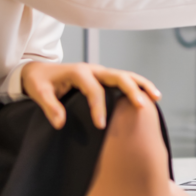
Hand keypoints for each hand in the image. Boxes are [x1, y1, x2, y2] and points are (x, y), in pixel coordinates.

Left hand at [22, 61, 161, 129]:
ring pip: (127, 75)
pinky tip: (148, 96)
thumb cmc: (40, 82)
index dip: (98, 108)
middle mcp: (93, 69)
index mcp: (79, 72)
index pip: (94, 90)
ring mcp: (101, 71)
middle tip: (141, 106)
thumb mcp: (39, 93)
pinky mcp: (104, 77)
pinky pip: (124, 79)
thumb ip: (50, 107)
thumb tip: (60, 123)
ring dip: (141, 85)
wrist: (39, 71)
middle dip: (131, 90)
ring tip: (156, 97)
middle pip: (118, 76)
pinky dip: (138, 85)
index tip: (101, 126)